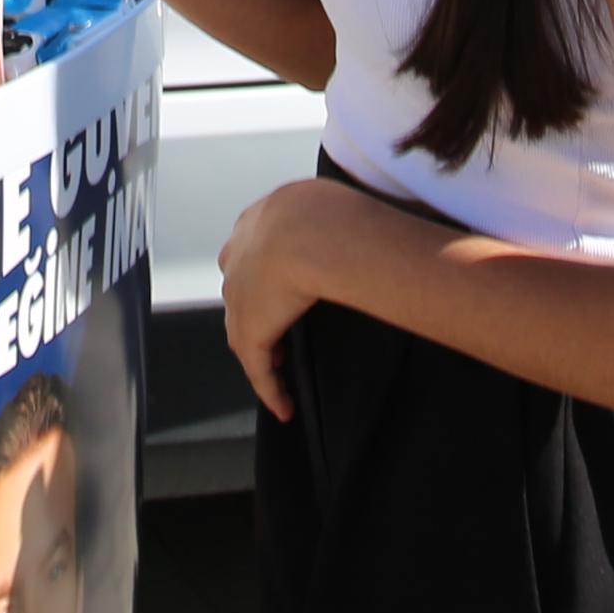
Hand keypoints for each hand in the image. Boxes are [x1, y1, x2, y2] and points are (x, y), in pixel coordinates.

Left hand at [218, 175, 371, 421]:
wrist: (312, 231)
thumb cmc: (334, 212)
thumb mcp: (333, 205)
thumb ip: (339, 218)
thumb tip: (375, 224)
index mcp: (258, 220)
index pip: (253, 250)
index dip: (266, 272)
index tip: (283, 287)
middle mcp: (239, 255)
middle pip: (241, 289)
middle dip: (257, 308)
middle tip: (280, 328)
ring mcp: (238, 296)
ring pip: (245, 330)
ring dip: (262, 349)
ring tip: (282, 366)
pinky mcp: (249, 331)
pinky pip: (258, 368)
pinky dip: (270, 389)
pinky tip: (284, 407)